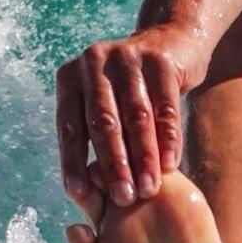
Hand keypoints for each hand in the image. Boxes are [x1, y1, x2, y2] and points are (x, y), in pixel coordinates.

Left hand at [55, 22, 207, 209]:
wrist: (171, 43)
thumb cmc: (131, 90)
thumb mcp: (104, 103)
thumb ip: (93, 137)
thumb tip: (84, 192)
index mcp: (71, 77)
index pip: (69, 125)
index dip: (72, 160)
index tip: (79, 193)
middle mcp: (94, 62)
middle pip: (102, 121)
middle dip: (112, 164)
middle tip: (123, 198)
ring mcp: (128, 56)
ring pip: (135, 116)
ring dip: (143, 157)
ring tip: (148, 188)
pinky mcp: (160, 60)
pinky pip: (165, 106)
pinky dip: (169, 139)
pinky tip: (171, 164)